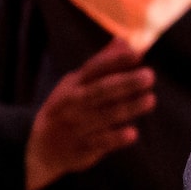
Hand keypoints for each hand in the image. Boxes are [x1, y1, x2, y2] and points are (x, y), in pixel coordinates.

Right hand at [23, 37, 152, 189]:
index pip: (94, 69)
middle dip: (125, 83)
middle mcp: (74, 104)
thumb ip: (101, 64)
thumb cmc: (66, 108)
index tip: (137, 55)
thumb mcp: (76, 84)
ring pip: (105, 116)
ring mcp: (77, 126)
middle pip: (101, 90)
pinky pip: (100, 143)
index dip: (115, 61)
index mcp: (73, 85)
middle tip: (149, 76)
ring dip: (128, 108)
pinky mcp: (82, 148)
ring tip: (150, 100)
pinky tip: (132, 133)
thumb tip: (124, 41)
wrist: (40, 148)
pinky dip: (115, 138)